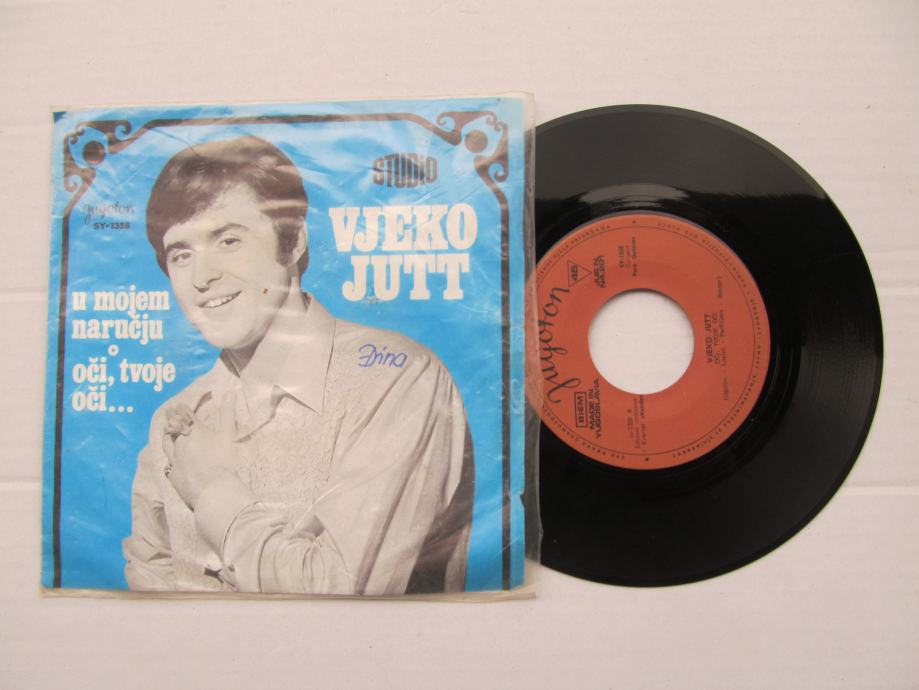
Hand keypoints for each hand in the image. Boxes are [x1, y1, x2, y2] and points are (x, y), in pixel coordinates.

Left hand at [162, 391, 238, 510]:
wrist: (213, 489)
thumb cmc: (222, 459)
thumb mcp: (228, 434)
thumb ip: (228, 413)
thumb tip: (230, 391)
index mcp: (195, 433)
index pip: (187, 418)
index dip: (183, 410)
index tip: (178, 405)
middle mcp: (182, 445)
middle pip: (174, 430)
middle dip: (171, 420)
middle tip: (167, 413)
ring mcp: (176, 461)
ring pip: (168, 446)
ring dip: (167, 438)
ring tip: (165, 433)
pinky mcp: (175, 477)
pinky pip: (169, 466)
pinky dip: (169, 461)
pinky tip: (169, 462)